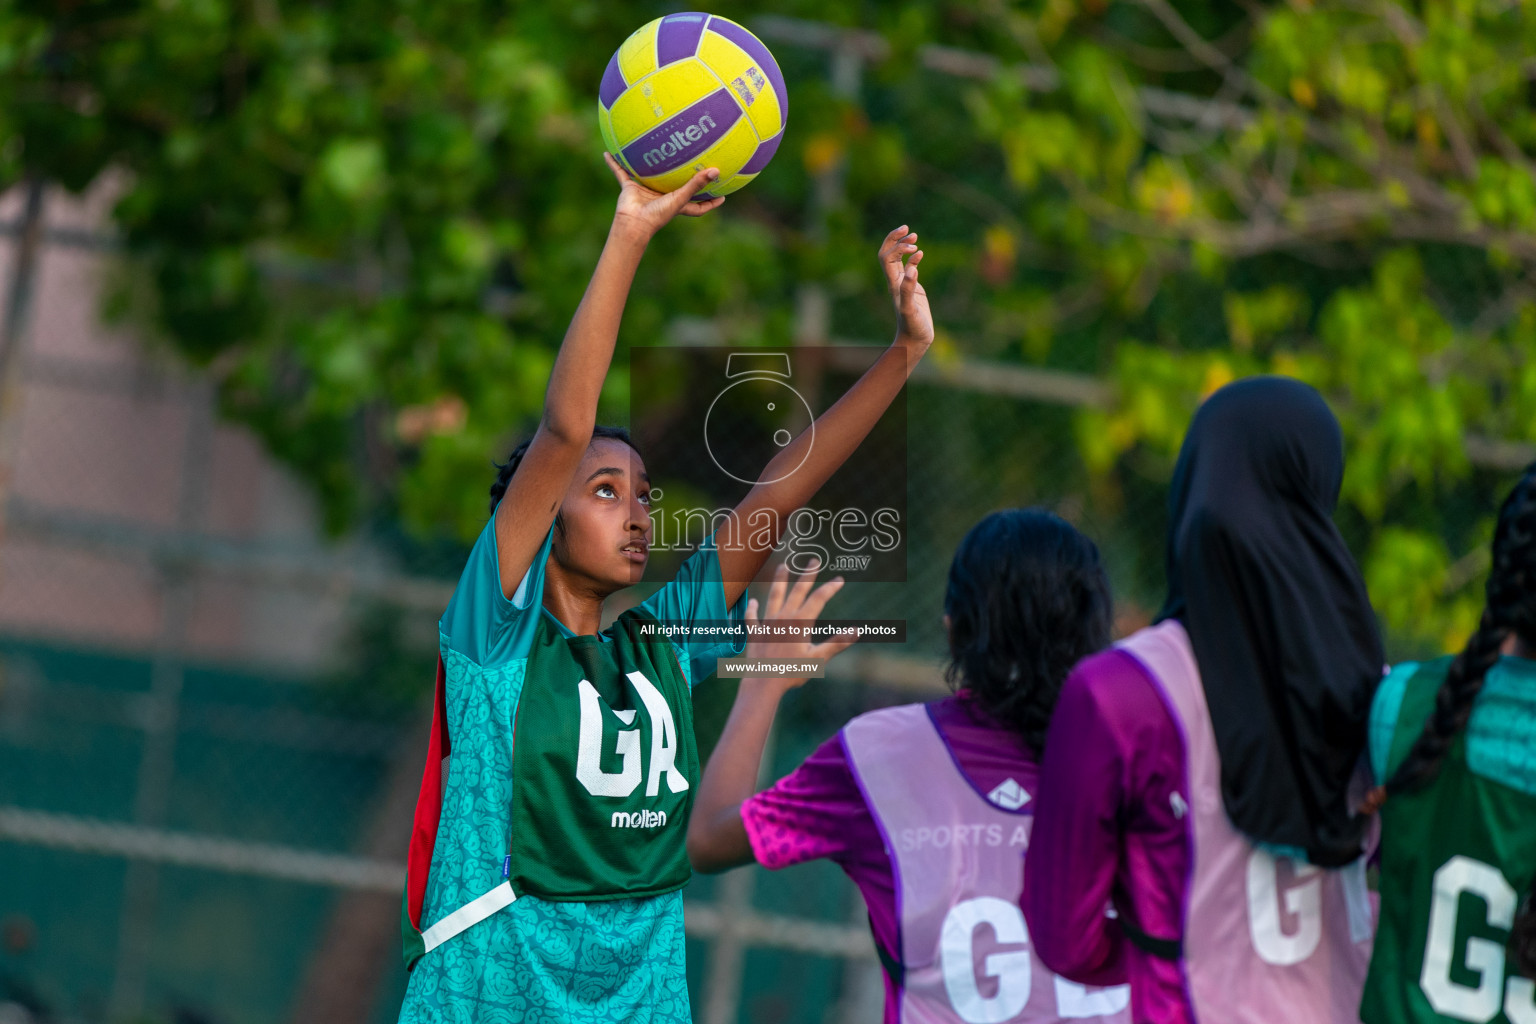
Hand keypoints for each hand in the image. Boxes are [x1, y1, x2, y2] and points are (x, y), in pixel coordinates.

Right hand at [605, 152, 723, 241]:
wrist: (633, 223)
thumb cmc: (658, 214)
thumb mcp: (680, 198)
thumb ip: (696, 184)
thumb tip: (716, 171)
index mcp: (676, 203)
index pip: (697, 204)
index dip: (710, 201)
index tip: (723, 196)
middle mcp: (661, 196)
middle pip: (673, 186)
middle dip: (680, 177)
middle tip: (692, 162)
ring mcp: (644, 191)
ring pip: (646, 174)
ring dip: (645, 164)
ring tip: (649, 148)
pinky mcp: (629, 187)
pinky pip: (620, 171)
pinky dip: (614, 163)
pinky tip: (608, 152)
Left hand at [743, 561, 859, 689]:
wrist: (764, 683)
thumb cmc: (792, 673)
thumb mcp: (818, 659)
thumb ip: (836, 643)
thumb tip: (857, 631)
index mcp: (800, 622)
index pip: (819, 599)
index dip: (830, 588)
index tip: (840, 579)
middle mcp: (784, 618)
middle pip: (798, 591)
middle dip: (807, 575)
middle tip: (814, 560)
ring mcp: (768, 623)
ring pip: (775, 596)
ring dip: (780, 580)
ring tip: (783, 566)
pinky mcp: (755, 633)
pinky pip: (753, 617)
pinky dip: (753, 609)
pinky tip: (753, 602)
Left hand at [878, 225, 932, 348]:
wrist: (915, 340)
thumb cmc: (913, 327)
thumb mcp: (910, 309)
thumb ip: (909, 290)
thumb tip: (912, 269)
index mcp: (893, 284)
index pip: (887, 257)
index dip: (896, 246)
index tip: (913, 244)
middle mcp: (896, 282)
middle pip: (888, 253)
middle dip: (895, 239)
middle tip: (907, 228)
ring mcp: (903, 284)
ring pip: (898, 259)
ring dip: (903, 245)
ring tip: (914, 235)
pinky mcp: (913, 288)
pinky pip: (909, 268)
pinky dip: (913, 257)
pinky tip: (920, 253)